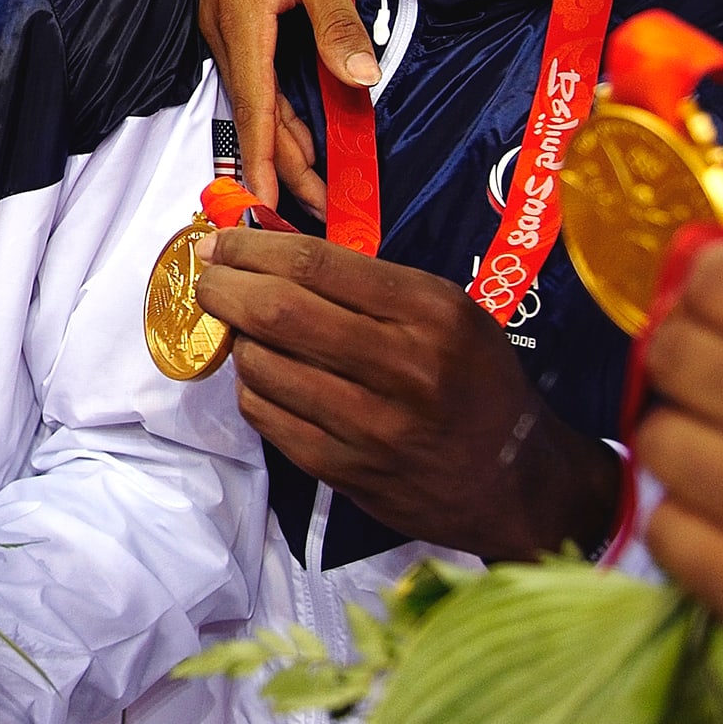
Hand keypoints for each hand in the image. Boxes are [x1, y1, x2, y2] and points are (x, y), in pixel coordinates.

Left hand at [196, 227, 619, 560]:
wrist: (515, 480)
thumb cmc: (475, 379)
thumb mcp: (446, 311)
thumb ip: (366, 283)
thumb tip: (268, 250)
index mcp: (429, 312)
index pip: (315, 264)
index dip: (252, 248)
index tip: (220, 243)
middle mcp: (402, 367)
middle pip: (278, 312)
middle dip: (224, 288)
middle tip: (207, 280)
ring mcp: (371, 426)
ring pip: (263, 367)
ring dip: (237, 342)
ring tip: (243, 332)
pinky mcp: (346, 472)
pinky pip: (267, 419)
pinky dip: (252, 390)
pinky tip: (264, 379)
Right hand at [198, 0, 372, 207]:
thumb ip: (337, 22)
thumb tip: (361, 81)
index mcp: (241, 23)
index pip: (253, 109)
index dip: (264, 162)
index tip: (265, 208)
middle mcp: (224, 31)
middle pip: (256, 112)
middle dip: (285, 163)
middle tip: (315, 207)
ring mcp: (225, 23)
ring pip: (256, 94)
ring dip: (283, 136)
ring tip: (312, 180)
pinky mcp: (234, 14)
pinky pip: (255, 72)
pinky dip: (276, 104)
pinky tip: (298, 123)